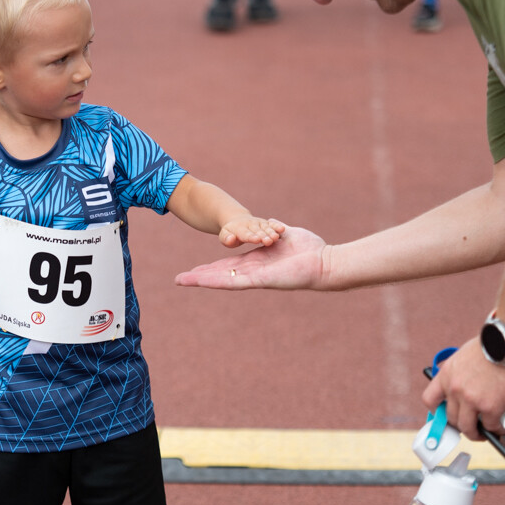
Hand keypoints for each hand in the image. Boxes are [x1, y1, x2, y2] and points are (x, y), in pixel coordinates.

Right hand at [175, 225, 325, 289]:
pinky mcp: (261, 280)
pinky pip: (234, 281)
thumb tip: (272, 224)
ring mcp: (255, 278)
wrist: (325, 263)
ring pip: (222, 279)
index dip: (211, 267)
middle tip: (180, 279)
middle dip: (200, 277)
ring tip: (182, 281)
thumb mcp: (285, 234)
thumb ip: (274, 230)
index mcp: (257, 262)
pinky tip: (201, 281)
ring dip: (201, 280)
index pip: (228, 265)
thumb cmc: (310, 249)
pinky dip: (216, 281)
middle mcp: (252, 272)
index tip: (196, 269)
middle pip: (220, 274)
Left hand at [219, 216, 285, 248]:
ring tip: (276, 237)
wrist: (237, 221)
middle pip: (258, 231)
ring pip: (266, 228)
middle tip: (269, 241)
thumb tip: (230, 239)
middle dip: (263, 236)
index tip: (256, 239)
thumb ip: (227, 239)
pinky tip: (282, 229)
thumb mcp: (224, 236)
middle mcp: (251, 225)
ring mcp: (259, 223)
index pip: (246, 234)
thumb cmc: (230, 233)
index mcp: (239, 229)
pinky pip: (272, 225)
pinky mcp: (266, 223)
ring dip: (271, 232)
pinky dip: (277, 226)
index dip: (251, 236)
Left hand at [421, 338, 504, 438]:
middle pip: (450, 418)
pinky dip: (496, 430)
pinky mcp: (491, 406)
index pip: (429, 400)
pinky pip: (491, 426)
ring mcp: (472, 399)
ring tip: (484, 433)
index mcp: (446, 375)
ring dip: (476, 434)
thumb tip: (460, 386)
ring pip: (468, 427)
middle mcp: (455, 389)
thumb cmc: (491, 346)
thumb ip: (458, 373)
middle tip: (470, 427)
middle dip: (460, 425)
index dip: (436, 412)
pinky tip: (500, 428)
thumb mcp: (462, 356)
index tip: (443, 416)